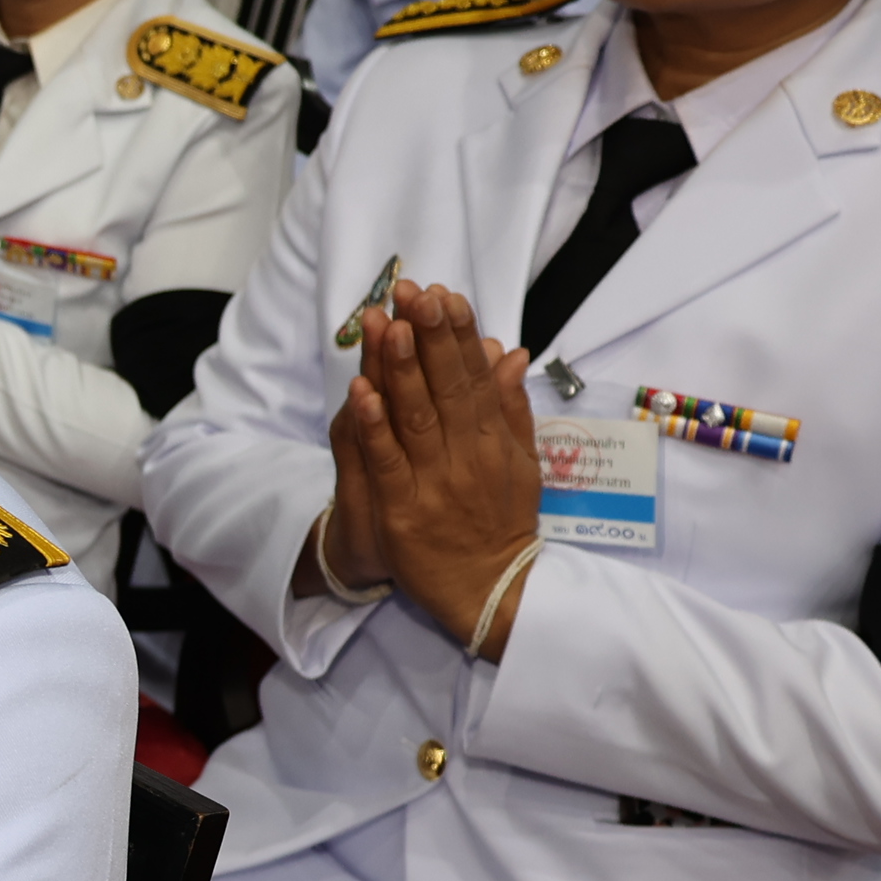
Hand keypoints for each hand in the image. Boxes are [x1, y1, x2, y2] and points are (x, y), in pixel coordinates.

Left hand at [333, 282, 541, 653]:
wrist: (488, 590)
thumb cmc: (500, 522)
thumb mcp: (520, 463)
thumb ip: (511, 407)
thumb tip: (510, 353)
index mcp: (493, 439)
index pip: (474, 375)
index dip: (458, 333)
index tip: (443, 294)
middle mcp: (467, 454)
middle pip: (446, 386)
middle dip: (429, 335)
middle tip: (413, 290)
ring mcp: (435, 481)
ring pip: (416, 416)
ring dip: (400, 368)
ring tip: (388, 324)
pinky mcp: (403, 509)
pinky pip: (388, 462)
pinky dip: (374, 427)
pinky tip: (361, 392)